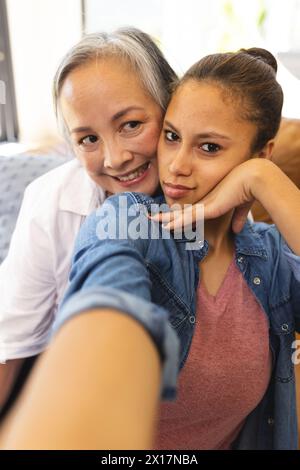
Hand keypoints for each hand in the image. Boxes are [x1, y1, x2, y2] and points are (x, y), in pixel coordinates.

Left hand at [149, 159, 266, 232]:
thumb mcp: (241, 207)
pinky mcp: (210, 208)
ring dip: (165, 219)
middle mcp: (204, 203)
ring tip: (150, 220)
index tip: (167, 218)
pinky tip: (166, 228)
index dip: (178, 215)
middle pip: (180, 211)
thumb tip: (237, 230)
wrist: (254, 178)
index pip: (190, 211)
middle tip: (150, 216)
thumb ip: (237, 218)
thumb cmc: (249, 189)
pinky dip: (178, 224)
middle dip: (165, 215)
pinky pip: (190, 218)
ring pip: (180, 215)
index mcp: (211, 202)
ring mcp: (205, 205)